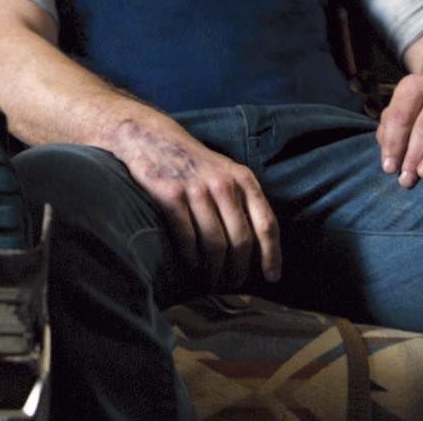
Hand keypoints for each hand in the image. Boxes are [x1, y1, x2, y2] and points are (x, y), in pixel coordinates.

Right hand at [107, 118, 280, 288]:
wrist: (150, 137)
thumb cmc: (192, 162)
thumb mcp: (225, 172)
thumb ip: (242, 200)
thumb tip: (257, 245)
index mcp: (243, 179)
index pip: (266, 224)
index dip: (272, 255)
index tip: (272, 278)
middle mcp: (223, 184)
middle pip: (241, 240)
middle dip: (238, 269)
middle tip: (232, 284)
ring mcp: (196, 189)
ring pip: (215, 243)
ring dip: (215, 269)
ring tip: (212, 281)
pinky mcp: (171, 195)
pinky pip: (186, 237)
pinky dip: (191, 257)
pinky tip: (190, 266)